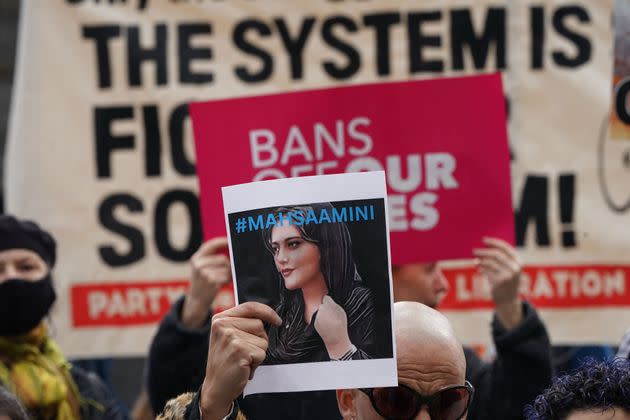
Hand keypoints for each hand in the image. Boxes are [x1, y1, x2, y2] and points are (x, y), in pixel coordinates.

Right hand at [182, 237, 230, 327]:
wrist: (196, 299)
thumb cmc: (203, 281)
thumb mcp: (201, 267)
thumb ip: (211, 257)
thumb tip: (229, 246)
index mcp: (196, 258)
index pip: (210, 245)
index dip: (221, 242)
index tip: (230, 241)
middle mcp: (198, 265)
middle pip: (223, 259)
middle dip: (228, 265)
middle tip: (228, 271)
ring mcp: (204, 273)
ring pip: (226, 268)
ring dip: (228, 273)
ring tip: (222, 278)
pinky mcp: (211, 281)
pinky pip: (226, 276)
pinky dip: (228, 279)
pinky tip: (223, 283)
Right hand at [200, 302, 281, 419]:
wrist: (216, 387)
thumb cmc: (225, 362)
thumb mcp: (228, 337)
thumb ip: (242, 323)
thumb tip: (268, 316)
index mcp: (220, 319)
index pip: (250, 306)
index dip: (267, 312)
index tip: (277, 320)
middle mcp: (223, 325)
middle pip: (259, 324)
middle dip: (259, 340)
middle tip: (244, 353)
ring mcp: (230, 337)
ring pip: (262, 340)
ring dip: (258, 353)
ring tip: (243, 360)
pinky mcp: (239, 350)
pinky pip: (261, 353)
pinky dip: (256, 363)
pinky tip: (243, 367)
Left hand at [314, 296, 352, 358]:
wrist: (335, 338)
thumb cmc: (341, 324)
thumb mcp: (341, 312)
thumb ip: (334, 304)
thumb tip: (329, 299)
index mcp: (328, 305)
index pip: (326, 298)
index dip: (328, 301)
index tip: (330, 304)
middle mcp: (321, 309)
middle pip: (322, 305)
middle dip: (325, 309)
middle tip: (331, 315)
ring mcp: (317, 316)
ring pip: (319, 312)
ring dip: (322, 315)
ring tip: (329, 321)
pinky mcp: (314, 322)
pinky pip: (317, 319)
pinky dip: (320, 320)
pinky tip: (326, 325)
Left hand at [473, 237, 523, 328]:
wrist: (508, 300)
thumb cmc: (507, 282)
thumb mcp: (510, 269)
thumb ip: (502, 258)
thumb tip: (485, 246)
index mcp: (519, 262)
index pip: (506, 248)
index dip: (494, 242)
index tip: (484, 240)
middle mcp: (515, 268)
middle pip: (496, 254)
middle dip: (483, 251)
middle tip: (474, 250)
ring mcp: (508, 275)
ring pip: (489, 262)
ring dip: (480, 260)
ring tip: (475, 260)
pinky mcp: (499, 281)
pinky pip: (486, 271)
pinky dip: (481, 268)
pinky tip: (479, 268)